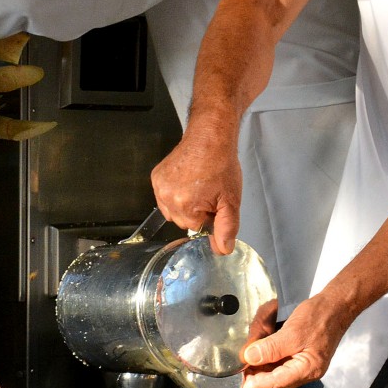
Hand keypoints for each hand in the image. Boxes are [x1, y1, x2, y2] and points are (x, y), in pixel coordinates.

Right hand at [151, 125, 240, 255]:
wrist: (210, 137)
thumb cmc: (221, 164)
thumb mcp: (231, 200)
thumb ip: (227, 228)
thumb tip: (223, 249)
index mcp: (185, 206)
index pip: (196, 228)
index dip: (208, 216)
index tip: (214, 201)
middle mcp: (168, 197)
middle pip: (182, 221)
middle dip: (196, 211)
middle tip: (208, 192)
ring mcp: (159, 187)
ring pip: (172, 210)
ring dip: (184, 203)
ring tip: (197, 185)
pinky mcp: (156, 177)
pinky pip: (164, 197)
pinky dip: (175, 193)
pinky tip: (187, 180)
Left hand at [239, 294, 351, 387]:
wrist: (337, 305)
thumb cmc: (319, 317)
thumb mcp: (292, 332)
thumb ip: (270, 348)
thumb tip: (249, 358)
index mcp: (307, 370)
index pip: (276, 384)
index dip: (255, 382)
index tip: (239, 379)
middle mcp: (307, 372)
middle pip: (276, 382)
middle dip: (257, 376)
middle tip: (241, 367)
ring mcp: (306, 365)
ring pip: (278, 374)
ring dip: (262, 368)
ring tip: (248, 359)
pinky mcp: (303, 356)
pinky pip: (283, 364)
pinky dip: (270, 360)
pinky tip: (261, 352)